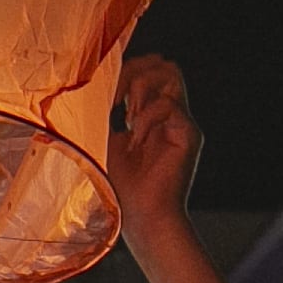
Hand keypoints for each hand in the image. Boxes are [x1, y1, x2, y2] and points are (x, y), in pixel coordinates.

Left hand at [108, 55, 199, 234]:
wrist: (142, 216)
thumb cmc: (122, 185)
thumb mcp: (106, 139)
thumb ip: (106, 111)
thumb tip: (93, 84)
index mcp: (153, 114)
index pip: (149, 70)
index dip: (127, 69)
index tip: (105, 89)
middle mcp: (171, 114)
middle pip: (163, 65)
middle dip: (135, 71)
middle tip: (117, 98)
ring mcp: (182, 122)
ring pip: (170, 74)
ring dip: (142, 88)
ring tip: (129, 117)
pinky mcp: (189, 134)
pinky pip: (170, 104)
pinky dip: (147, 115)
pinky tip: (137, 137)